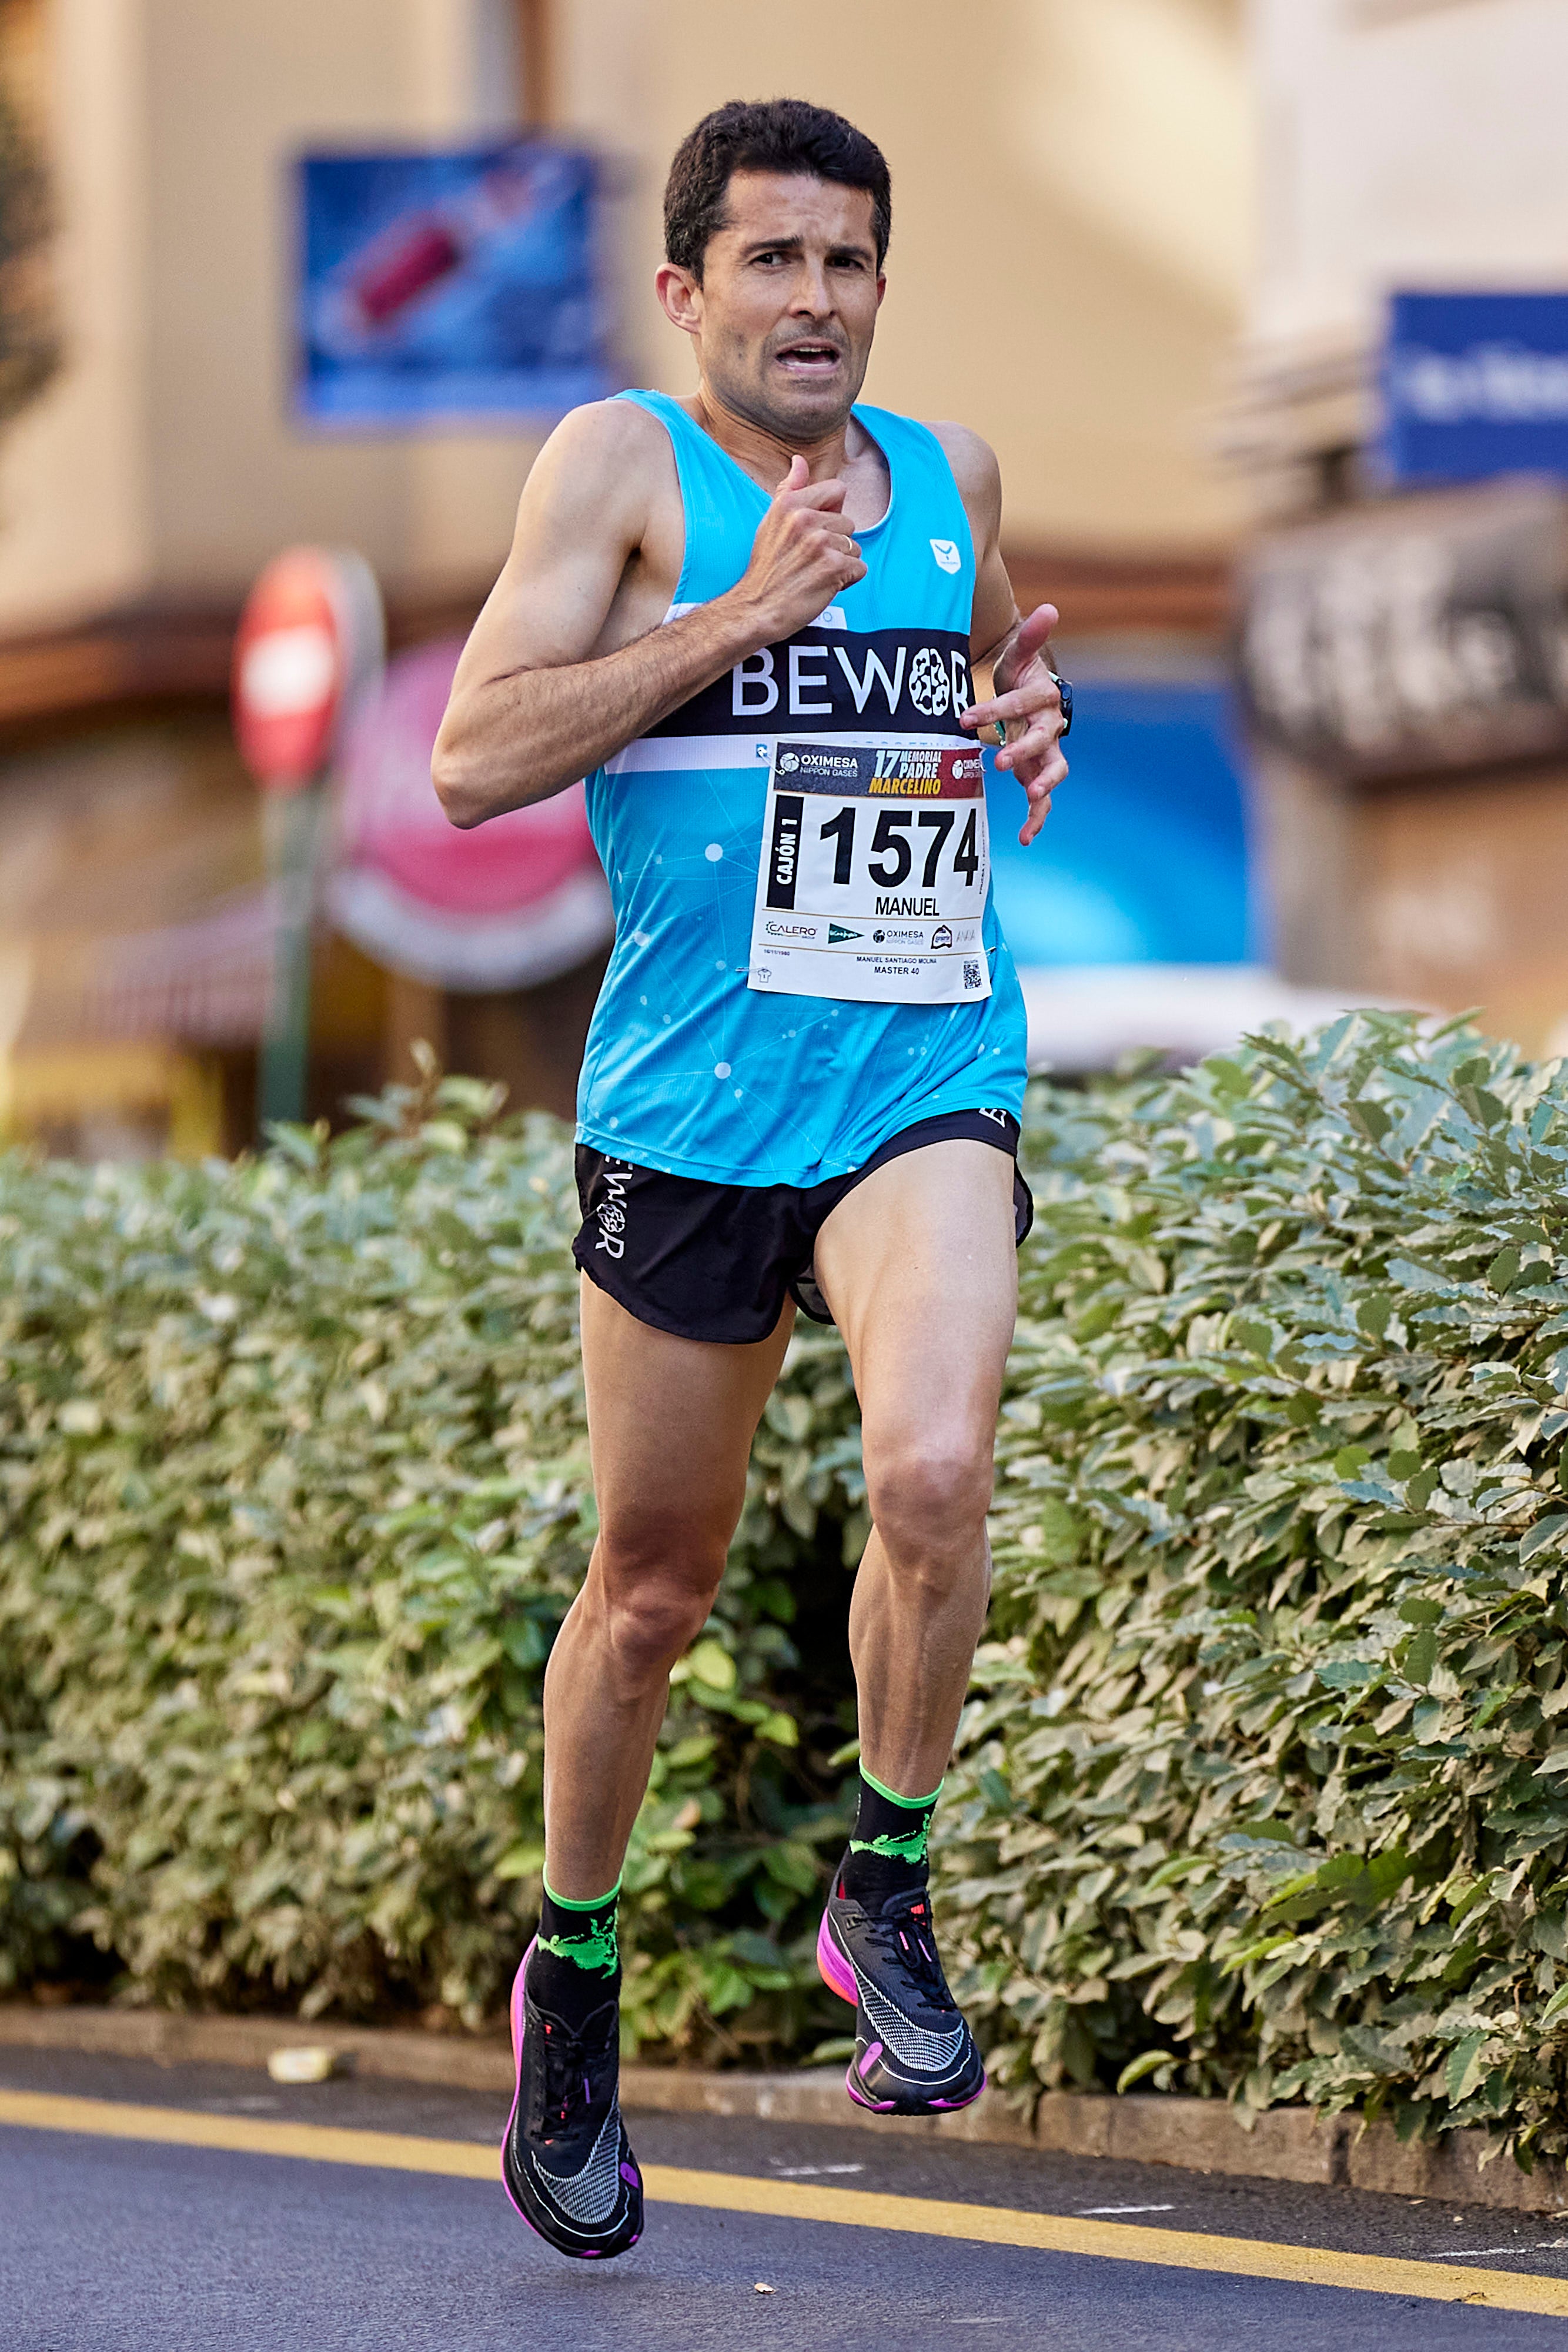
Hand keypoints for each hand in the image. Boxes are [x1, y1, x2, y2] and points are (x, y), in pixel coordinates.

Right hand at [731, 454, 867, 641]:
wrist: (756, 609)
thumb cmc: (766, 568)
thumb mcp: (771, 521)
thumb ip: (790, 489)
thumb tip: (799, 461)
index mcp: (790, 504)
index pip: (837, 490)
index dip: (831, 512)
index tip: (814, 531)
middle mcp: (805, 519)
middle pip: (848, 523)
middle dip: (836, 543)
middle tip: (809, 560)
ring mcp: (821, 543)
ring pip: (855, 547)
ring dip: (841, 563)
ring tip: (815, 572)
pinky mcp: (833, 568)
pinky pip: (859, 569)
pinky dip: (846, 581)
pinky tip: (824, 585)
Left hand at [960, 602, 1068, 845]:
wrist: (1031, 697)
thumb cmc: (1021, 675)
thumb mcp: (1020, 654)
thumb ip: (1031, 636)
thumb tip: (1049, 607)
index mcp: (1044, 698)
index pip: (1019, 704)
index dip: (995, 710)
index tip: (965, 716)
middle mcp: (1050, 727)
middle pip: (1043, 741)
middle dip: (1022, 751)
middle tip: (998, 761)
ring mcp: (1047, 754)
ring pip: (1053, 772)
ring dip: (1043, 788)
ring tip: (1031, 804)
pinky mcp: (1039, 773)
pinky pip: (1043, 799)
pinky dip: (1036, 818)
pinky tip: (1023, 838)